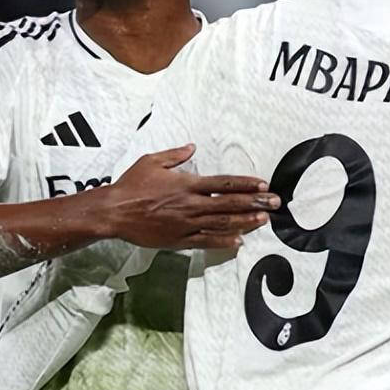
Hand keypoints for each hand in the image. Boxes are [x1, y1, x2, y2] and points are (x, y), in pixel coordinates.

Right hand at [105, 144, 279, 248]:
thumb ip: (175, 155)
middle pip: (229, 204)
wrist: (114, 212)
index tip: (263, 184)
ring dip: (246, 222)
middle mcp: (191, 204)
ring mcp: (186, 224)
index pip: (223, 184)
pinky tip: (239, 242)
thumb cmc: (132, 185)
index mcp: (187, 184)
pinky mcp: (179, 240)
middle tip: (274, 203)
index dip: (245, 184)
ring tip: (264, 220)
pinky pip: (206, 241)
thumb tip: (192, 147)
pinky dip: (223, 242)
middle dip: (255, 202)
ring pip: (222, 223)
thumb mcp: (152, 161)